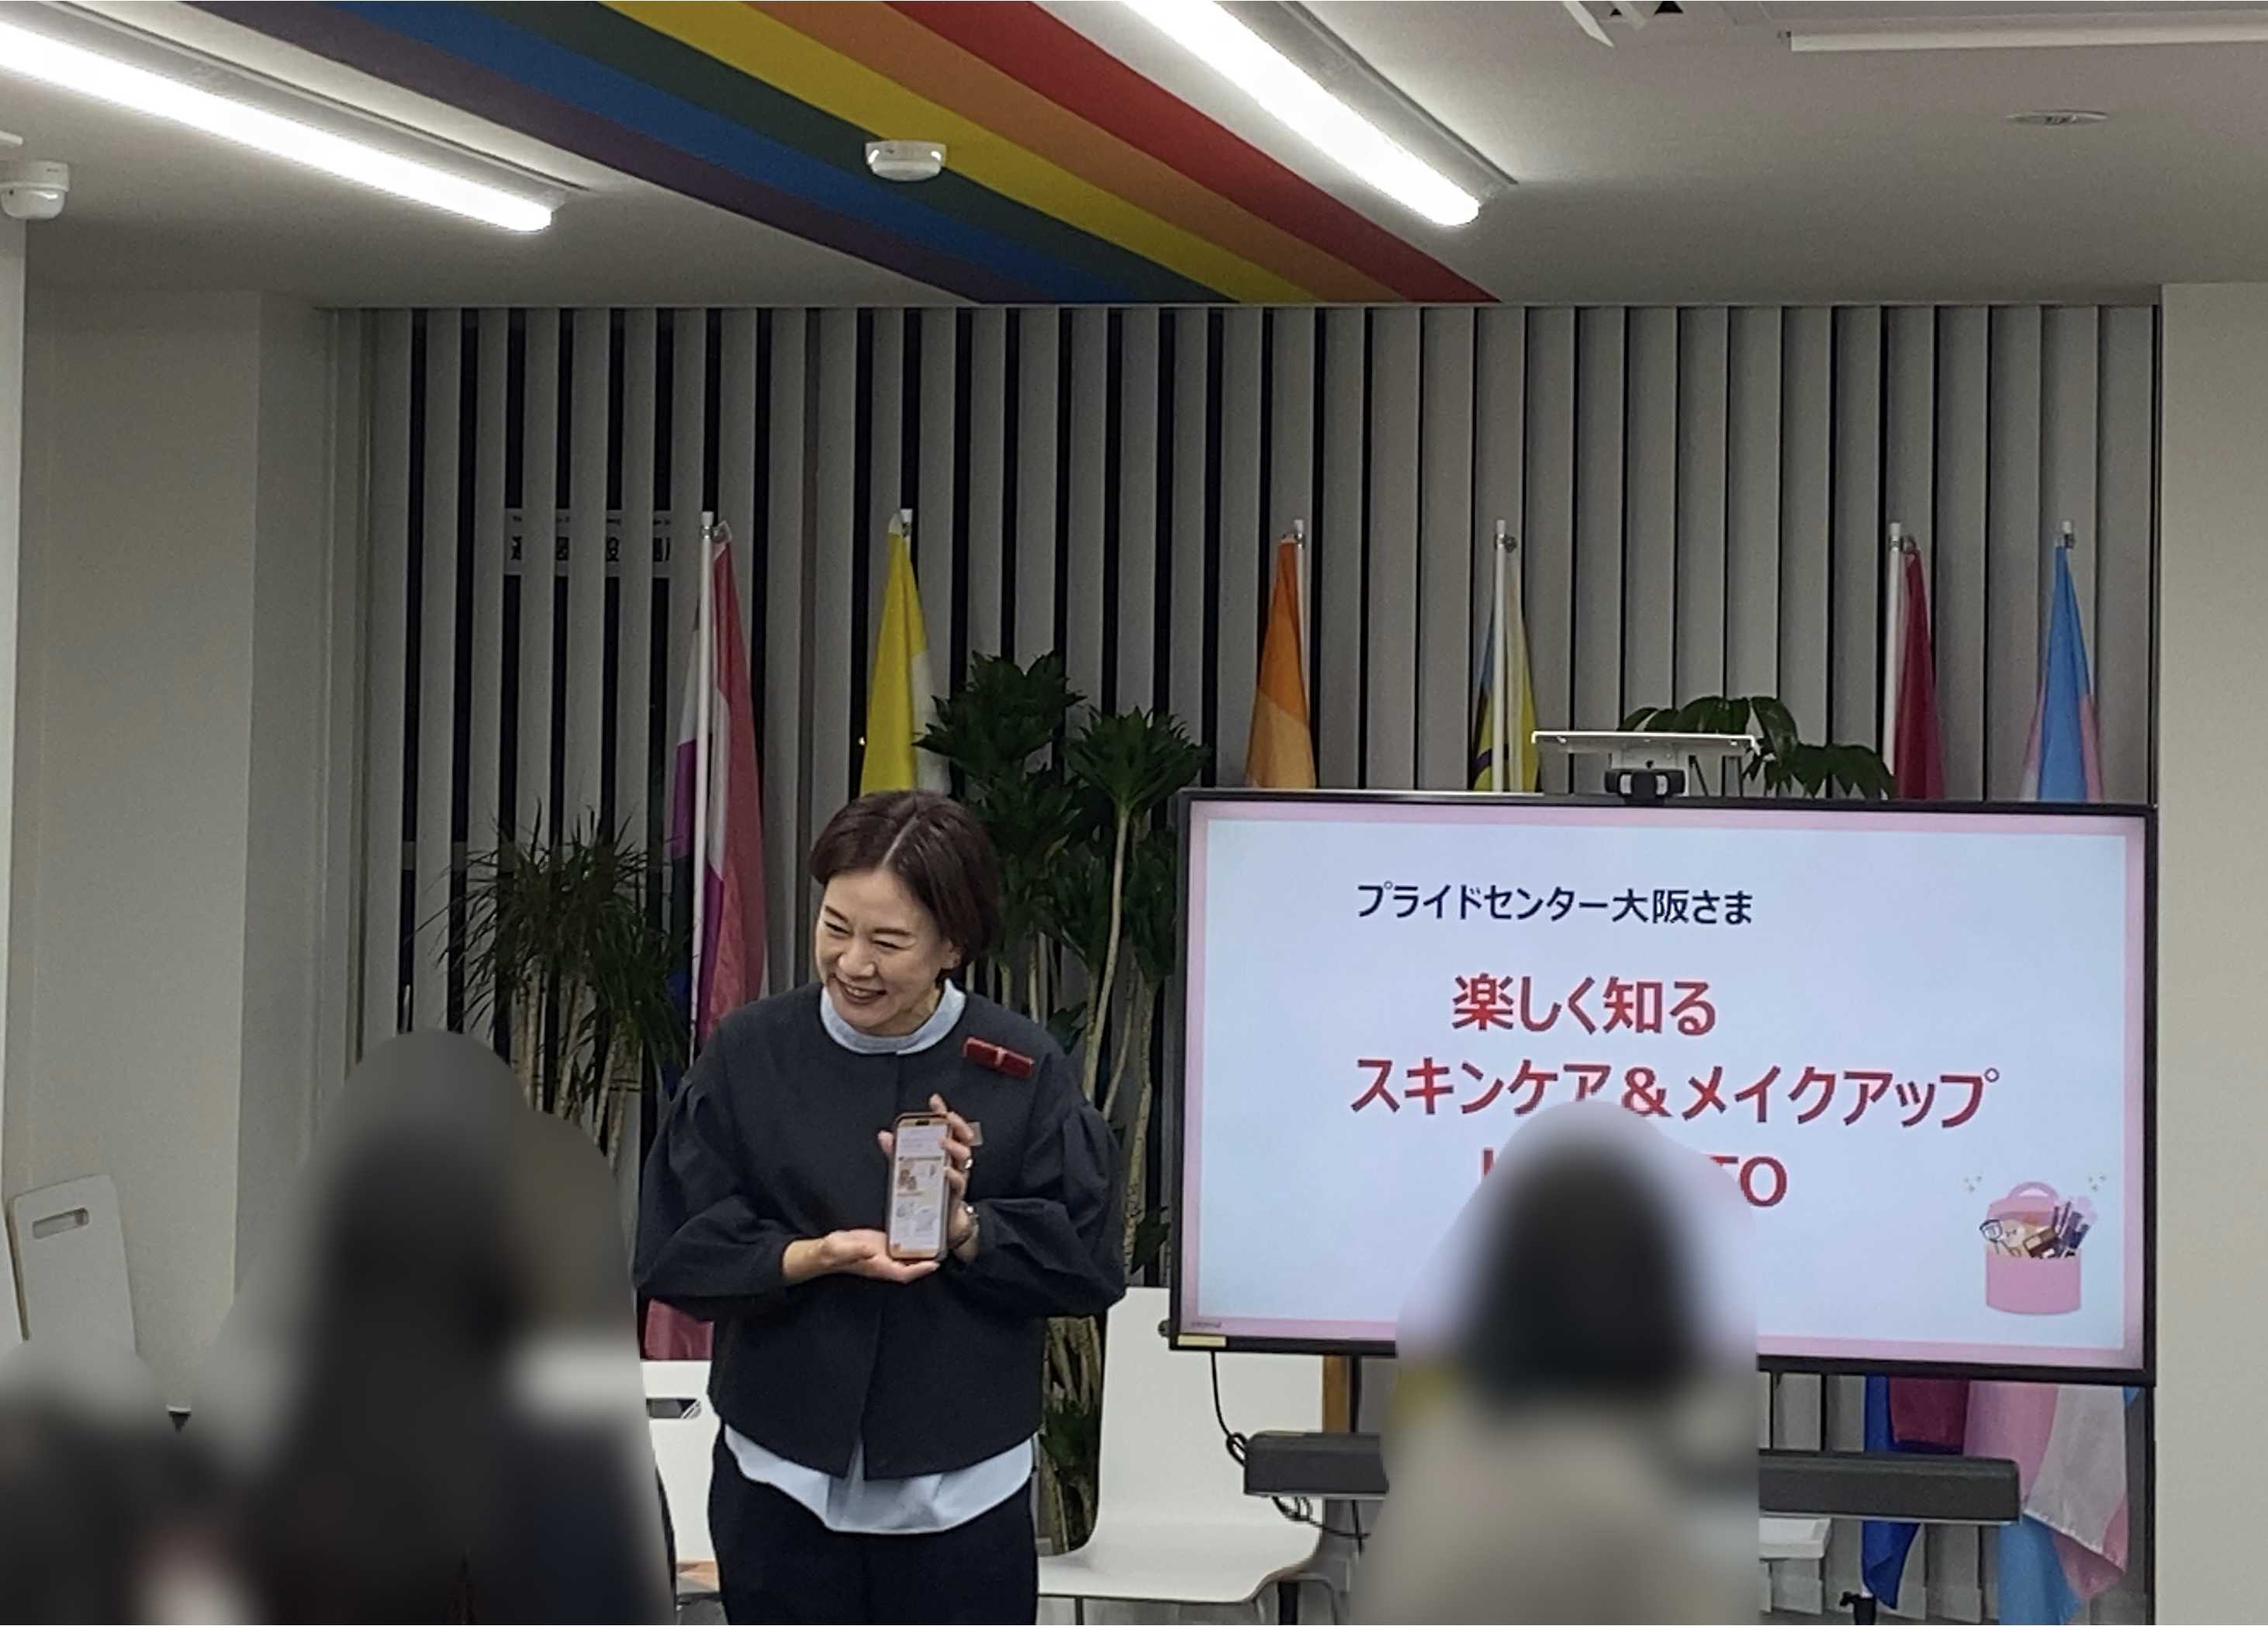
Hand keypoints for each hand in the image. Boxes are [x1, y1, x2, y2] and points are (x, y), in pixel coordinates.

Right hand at [784, 1229, 937, 1284]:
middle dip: (928, 1259)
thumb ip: (855, 1249)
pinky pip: (900, 1245)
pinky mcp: (881, 1245)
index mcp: (878, 1267)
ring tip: (940, 1236)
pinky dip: (911, 1240)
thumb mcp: (840, 1248)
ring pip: (908, 1255)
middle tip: (946, 1246)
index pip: (904, 1273)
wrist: (824, 1251)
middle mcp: (884, 1263)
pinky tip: (920, 1227)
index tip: (935, 1264)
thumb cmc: (831, 1253)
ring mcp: (884, 1255)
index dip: (920, 1270)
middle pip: (912, 1265)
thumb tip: (870, 1248)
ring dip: (922, 1249)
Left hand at [877, 1095, 979, 1249]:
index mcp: (946, 1153)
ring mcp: (958, 1177)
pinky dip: (951, 1176)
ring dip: (953, 1147)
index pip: (948, 1127)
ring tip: (941, 1141)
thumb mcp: (913, 1168)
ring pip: (964, 1157)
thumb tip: (884, 1135)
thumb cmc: (929, 1192)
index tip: (935, 1100)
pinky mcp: (955, 1195)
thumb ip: (899, 1152)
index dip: (943, 1113)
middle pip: (963, 1137)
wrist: (941, 1223)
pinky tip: (943, 1171)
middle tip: (945, 1119)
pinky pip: (958, 1183)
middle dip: (956, 1124)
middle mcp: (955, 1163)